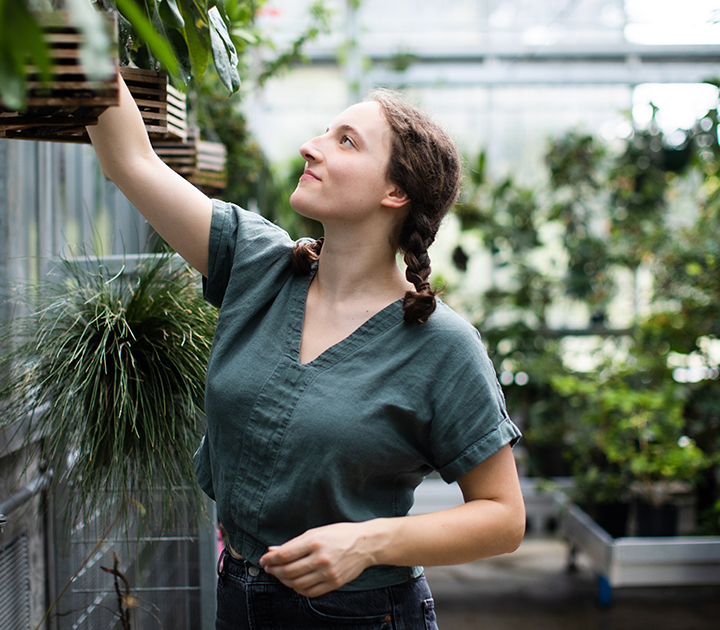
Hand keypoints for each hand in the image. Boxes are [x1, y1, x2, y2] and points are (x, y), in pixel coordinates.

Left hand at [259, 521, 377, 596]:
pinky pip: (309, 592)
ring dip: (284, 580)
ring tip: (281, 574)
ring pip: (296, 583)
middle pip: (288, 571)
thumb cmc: (341, 534)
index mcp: (315, 542)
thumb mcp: (317, 531)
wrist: (366, 544)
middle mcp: (320, 559)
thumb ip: (295, 543)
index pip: (285, 554)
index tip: (264, 559)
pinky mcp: (333, 583)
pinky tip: (295, 582)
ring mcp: (327, 573)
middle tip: (269, 568)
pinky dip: (298, 588)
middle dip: (274, 570)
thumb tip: (274, 550)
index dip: (270, 558)